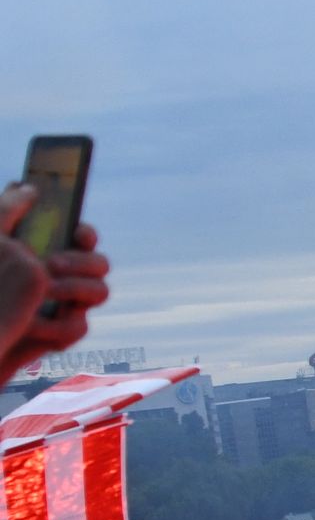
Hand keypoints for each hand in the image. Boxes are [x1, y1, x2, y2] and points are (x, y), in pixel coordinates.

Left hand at [0, 188, 111, 381]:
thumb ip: (6, 210)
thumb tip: (28, 186)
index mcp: (51, 250)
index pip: (83, 236)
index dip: (86, 233)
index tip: (76, 233)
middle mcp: (65, 275)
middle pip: (100, 263)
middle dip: (81, 262)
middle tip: (50, 265)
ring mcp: (68, 304)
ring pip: (100, 292)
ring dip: (74, 289)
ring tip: (43, 292)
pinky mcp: (63, 333)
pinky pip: (79, 327)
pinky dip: (56, 325)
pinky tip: (29, 323)